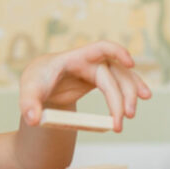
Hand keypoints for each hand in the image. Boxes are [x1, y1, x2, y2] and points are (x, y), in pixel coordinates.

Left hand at [19, 40, 151, 131]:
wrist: (40, 84)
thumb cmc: (36, 82)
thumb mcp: (28, 92)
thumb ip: (28, 105)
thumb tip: (33, 120)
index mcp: (76, 58)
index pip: (101, 48)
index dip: (117, 52)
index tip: (131, 63)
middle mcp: (91, 62)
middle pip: (115, 73)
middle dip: (122, 95)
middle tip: (124, 118)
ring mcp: (98, 71)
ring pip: (122, 79)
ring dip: (131, 95)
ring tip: (131, 116)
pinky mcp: (101, 81)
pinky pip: (120, 85)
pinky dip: (131, 93)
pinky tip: (141, 101)